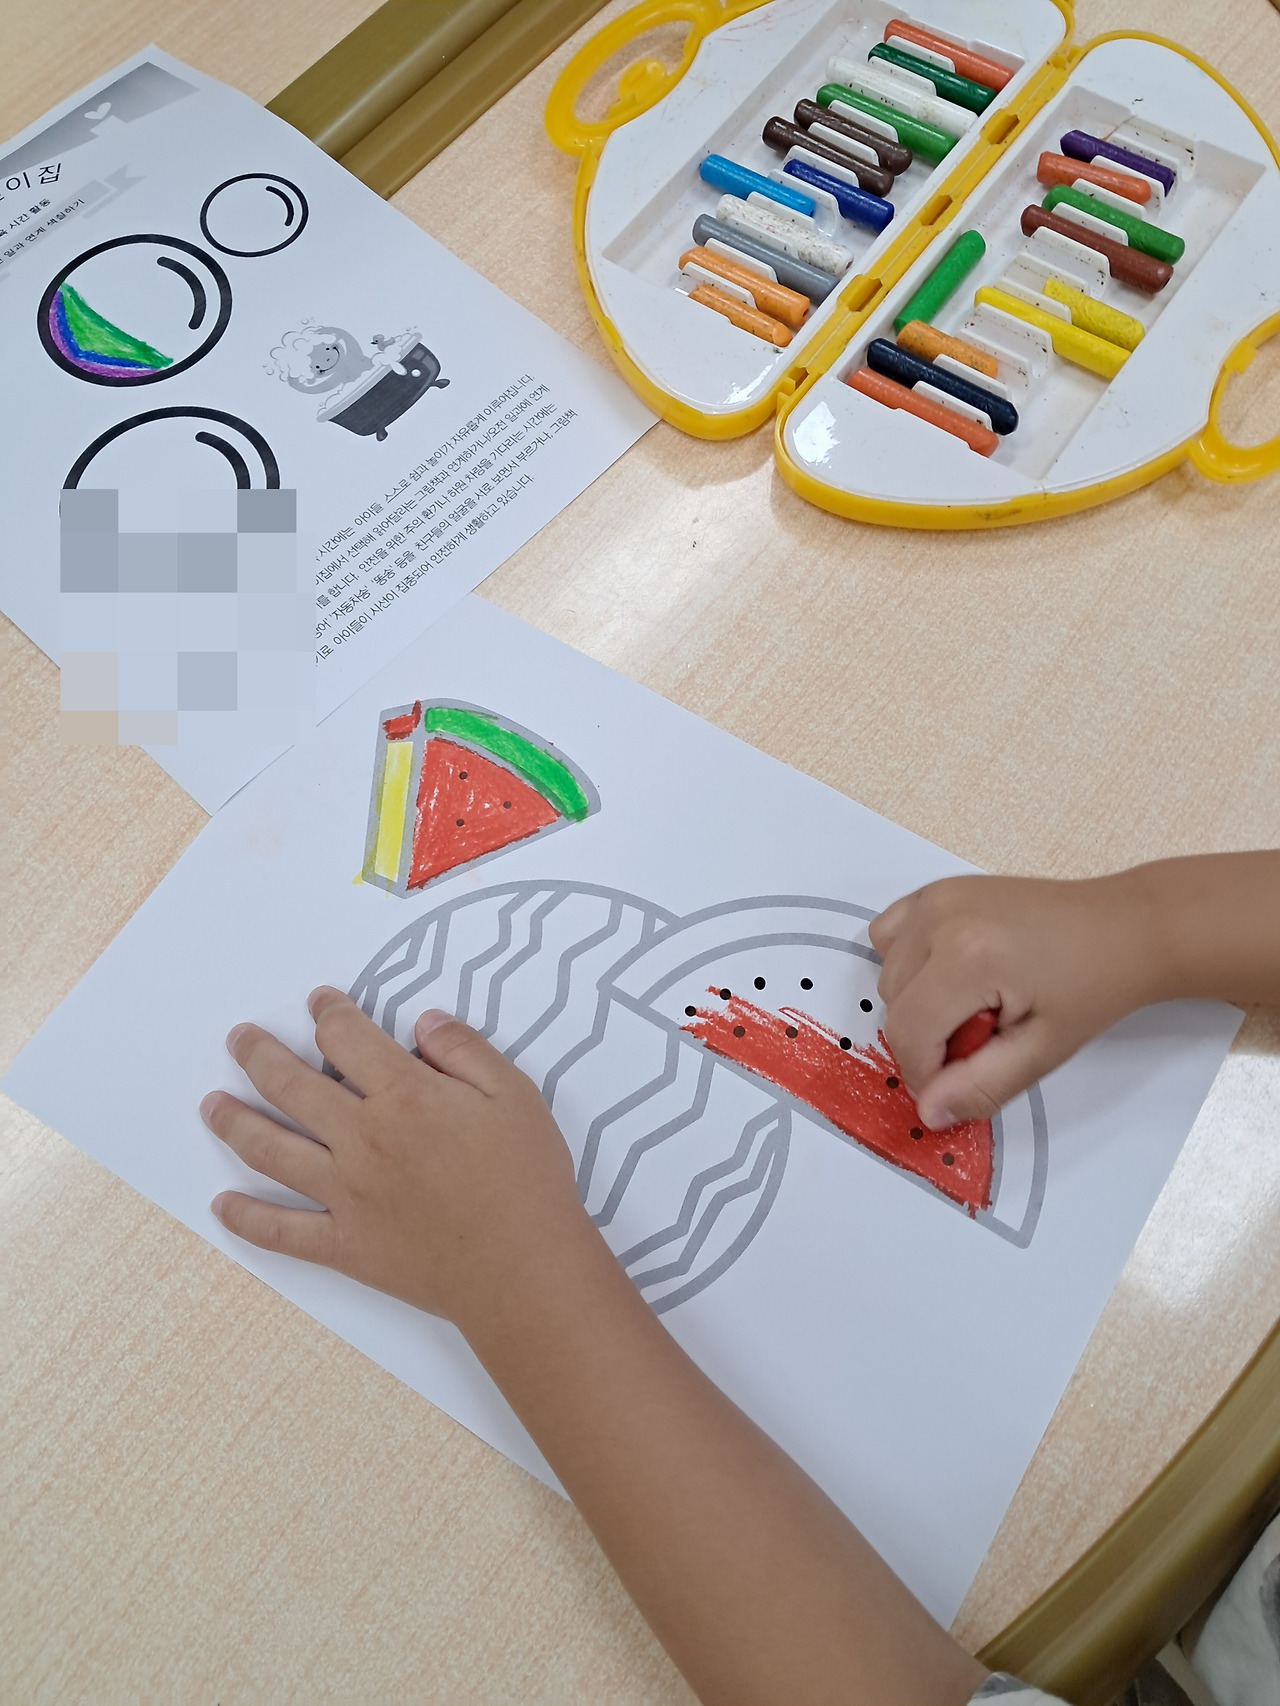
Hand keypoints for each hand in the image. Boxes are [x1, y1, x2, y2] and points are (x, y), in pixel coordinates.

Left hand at [201, 988, 592, 1327]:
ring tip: (211, 1106)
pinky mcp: (344, 1244)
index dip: (329, 1013)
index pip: (348, 1039)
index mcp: (403, 1096)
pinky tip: (223, 1205)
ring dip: (234, 1123)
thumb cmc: (525, 1179)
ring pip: (271, 1150)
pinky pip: (282, 1231)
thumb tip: (424, 1023)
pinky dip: (247, 1219)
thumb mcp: (514, 1094)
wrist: (520, 1268)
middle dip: (259, 1055)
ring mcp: (345, 1193)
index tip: (320, 1003)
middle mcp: (361, 1138)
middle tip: (240, 1038)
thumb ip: (465, 1050)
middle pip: (291, 1086)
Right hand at [869, 872, 1159, 1127]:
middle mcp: (942, 917)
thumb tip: (930, 1111)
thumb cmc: (1094, 983)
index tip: (956, 1083)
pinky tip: (951, 973)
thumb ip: (980, 1087)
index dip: (925, 1073)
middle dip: (929, 1035)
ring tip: (977, 1000)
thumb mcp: (1042, 1051)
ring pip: (888, 973)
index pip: (907, 1033)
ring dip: (919, 1001)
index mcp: (967, 957)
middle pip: (893, 1004)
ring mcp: (937, 897)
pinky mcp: (938, 889)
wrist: (1123, 928)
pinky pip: (889, 936)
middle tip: (988, 1031)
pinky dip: (908, 962)